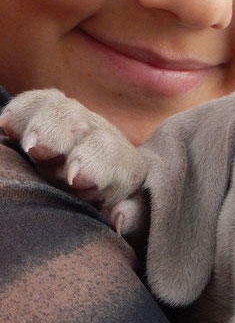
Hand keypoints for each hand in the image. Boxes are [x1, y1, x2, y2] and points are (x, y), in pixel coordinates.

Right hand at [0, 88, 146, 234]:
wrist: (100, 189)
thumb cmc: (113, 210)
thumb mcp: (130, 218)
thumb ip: (133, 217)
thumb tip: (119, 219)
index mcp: (125, 164)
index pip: (114, 157)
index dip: (95, 165)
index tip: (75, 179)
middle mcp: (101, 136)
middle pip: (84, 126)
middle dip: (60, 135)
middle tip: (38, 150)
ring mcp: (75, 123)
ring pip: (60, 110)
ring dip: (39, 123)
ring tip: (23, 142)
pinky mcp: (48, 116)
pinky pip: (35, 103)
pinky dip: (20, 111)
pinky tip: (5, 126)